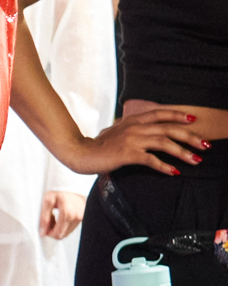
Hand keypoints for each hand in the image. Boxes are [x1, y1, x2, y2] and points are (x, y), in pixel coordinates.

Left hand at [39, 188, 85, 238]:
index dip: (48, 233)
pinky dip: (65, 224)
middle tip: (50, 218)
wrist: (71, 182)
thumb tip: (42, 233)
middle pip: (62, 235)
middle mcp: (77, 217)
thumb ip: (44, 218)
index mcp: (67, 213)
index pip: (57, 234)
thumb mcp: (47, 201)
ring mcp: (81, 217)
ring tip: (55, 216)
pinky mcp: (83, 217)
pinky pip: (71, 227)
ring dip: (59, 227)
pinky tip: (61, 215)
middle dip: (53, 230)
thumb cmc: (58, 190)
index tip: (44, 226)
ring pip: (67, 232)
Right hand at [68, 104, 210, 176]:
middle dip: (190, 137)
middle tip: (205, 145)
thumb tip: (140, 129)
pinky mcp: (126, 154)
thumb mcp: (116, 131)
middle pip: (168, 129)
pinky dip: (164, 166)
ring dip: (182, 152)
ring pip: (164, 143)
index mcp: (133, 120)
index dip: (178, 115)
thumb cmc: (98, 145)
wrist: (80, 152)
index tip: (194, 119)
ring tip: (196, 160)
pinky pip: (150, 159)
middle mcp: (134, 127)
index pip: (160, 113)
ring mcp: (131, 140)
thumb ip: (130, 128)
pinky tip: (174, 172)